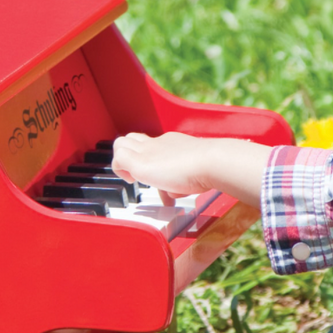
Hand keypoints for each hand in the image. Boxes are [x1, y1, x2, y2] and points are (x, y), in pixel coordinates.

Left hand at [110, 132, 270, 208]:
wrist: (214, 160)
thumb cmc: (213, 169)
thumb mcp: (200, 174)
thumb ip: (189, 181)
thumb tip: (181, 194)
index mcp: (175, 143)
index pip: (154, 145)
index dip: (150, 158)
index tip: (158, 175)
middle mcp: (159, 142)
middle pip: (132, 138)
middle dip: (131, 156)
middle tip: (140, 175)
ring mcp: (148, 150)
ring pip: (121, 144)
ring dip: (123, 163)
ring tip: (134, 178)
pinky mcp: (140, 161)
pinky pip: (118, 159)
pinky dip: (120, 170)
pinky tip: (132, 180)